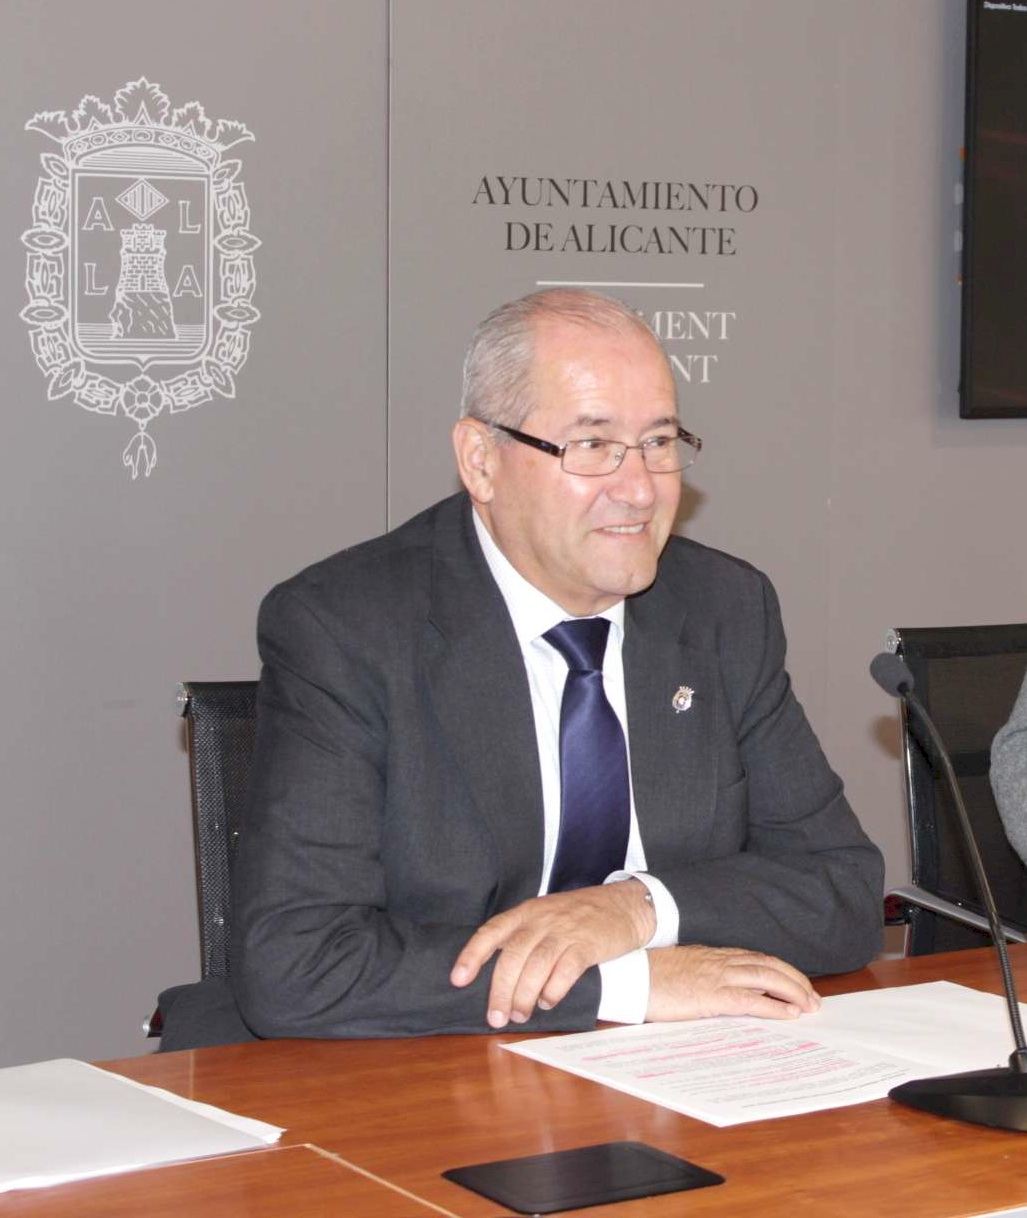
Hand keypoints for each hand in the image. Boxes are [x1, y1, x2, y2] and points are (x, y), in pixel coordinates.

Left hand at [450, 879, 655, 1027]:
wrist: (624, 905)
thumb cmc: (580, 916)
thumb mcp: (546, 916)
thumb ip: (524, 937)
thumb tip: (499, 975)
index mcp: (526, 912)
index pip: (491, 932)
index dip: (472, 955)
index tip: (457, 980)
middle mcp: (542, 919)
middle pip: (512, 956)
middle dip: (500, 990)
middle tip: (496, 1017)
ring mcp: (565, 930)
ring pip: (536, 966)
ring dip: (524, 995)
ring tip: (519, 1015)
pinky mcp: (588, 944)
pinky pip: (565, 970)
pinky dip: (554, 990)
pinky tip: (549, 1001)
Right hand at [646, 945, 820, 1021]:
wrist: (628, 975)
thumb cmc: (647, 975)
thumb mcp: (679, 970)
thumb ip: (700, 975)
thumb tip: (713, 990)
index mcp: (711, 955)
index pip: (755, 958)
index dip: (779, 969)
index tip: (795, 982)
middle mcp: (719, 961)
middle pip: (768, 965)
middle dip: (795, 980)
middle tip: (813, 997)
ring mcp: (716, 977)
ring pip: (767, 978)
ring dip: (794, 991)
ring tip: (810, 1005)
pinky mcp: (711, 996)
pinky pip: (752, 1001)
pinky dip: (775, 1007)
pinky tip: (790, 1014)